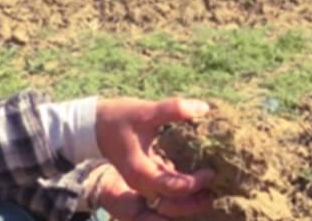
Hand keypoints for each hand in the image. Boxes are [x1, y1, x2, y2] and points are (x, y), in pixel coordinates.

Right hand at [93, 97, 214, 214]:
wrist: (94, 124)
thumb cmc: (118, 118)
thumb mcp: (145, 112)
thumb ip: (172, 109)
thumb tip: (203, 107)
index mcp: (140, 172)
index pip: (172, 187)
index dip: (194, 182)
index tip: (211, 171)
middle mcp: (142, 182)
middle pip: (171, 203)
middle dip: (194, 202)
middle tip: (217, 191)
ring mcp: (144, 180)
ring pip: (169, 198)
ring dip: (189, 197)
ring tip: (212, 189)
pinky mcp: (149, 173)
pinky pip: (167, 186)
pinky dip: (183, 185)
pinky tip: (199, 175)